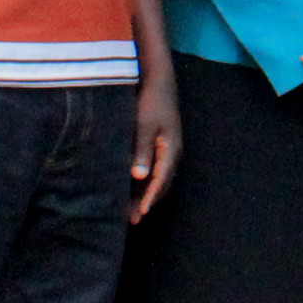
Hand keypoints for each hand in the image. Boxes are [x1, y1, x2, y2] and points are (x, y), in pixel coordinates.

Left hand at [127, 73, 179, 224]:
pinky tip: (130, 189)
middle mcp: (172, 153)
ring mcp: (168, 149)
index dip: (150, 198)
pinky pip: (154, 170)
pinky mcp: (160, 145)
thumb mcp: (143, 126)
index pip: (161, 180)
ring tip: (130, 210)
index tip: (140, 214)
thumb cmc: (150, 102)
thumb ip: (141, 150)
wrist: (159, 82)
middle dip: (147, 202)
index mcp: (171, 149)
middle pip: (161, 184)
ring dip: (145, 195)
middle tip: (132, 220)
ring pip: (157, 179)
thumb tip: (139, 176)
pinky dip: (144, 183)